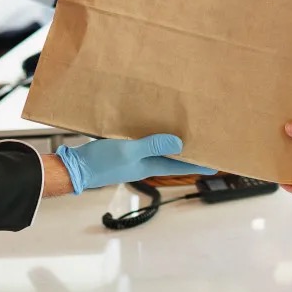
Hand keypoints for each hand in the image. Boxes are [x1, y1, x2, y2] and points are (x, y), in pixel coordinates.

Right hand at [56, 134, 215, 193]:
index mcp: (150, 165)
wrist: (75, 167)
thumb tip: (180, 145)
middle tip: (203, 142)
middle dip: (187, 152)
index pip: (180, 166)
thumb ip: (153, 146)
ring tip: (185, 131)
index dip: (198, 165)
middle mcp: (144, 162)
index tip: (216, 164)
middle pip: (171, 158)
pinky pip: (143, 142)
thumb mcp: (129, 151)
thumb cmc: (102, 162)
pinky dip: (152, 135)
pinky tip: (152, 124)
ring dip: (171, 142)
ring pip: (158, 149)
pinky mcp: (123, 149)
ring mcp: (133, 157)